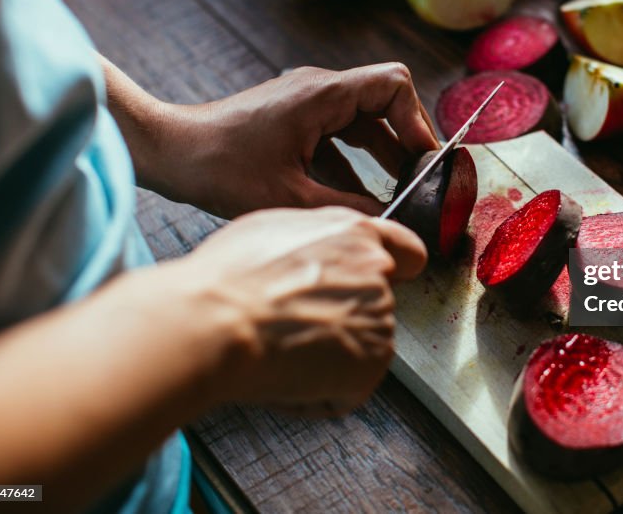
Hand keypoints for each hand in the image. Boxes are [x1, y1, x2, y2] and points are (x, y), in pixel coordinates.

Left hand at [116, 62, 439, 218]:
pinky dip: (355, 161)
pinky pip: (339, 135)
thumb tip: (387, 220)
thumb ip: (347, 207)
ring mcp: (305, 102)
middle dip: (406, 140)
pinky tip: (361, 197)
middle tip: (421, 179)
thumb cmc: (220, 167)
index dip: (418, 120)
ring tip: (400, 191)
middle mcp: (318, 89)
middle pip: (385, 102)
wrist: (169, 152)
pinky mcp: (293, 119)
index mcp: (322, 94)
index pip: (394, 85)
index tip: (424, 159)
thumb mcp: (290, 197)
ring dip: (383, 153)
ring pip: (363, 121)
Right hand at [166, 206, 426, 414]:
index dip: (397, 270)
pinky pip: (346, 389)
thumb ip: (317, 240)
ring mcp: (380, 318)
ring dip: (327, 357)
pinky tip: (284, 375)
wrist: (216, 322)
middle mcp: (377, 272)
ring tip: (279, 349)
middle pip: (375, 304)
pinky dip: (317, 394)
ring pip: (358, 347)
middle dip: (341, 318)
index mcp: (355, 234)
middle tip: (293, 326)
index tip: (390, 282)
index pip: (407, 251)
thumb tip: (318, 256)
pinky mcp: (373, 362)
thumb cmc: (229, 278)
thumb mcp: (274, 228)